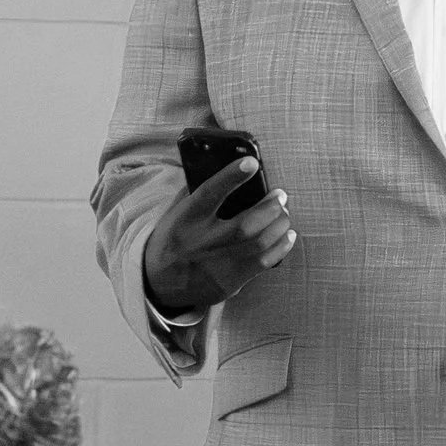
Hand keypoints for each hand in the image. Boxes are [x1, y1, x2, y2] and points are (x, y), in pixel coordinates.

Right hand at [142, 155, 294, 319]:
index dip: (231, 177)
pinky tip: (287, 235)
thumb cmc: (174, 237)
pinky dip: (281, 246)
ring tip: (284, 213)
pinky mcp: (228, 283)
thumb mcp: (176, 211)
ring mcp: (216, 265)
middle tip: (281, 195)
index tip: (252, 163)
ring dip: (279, 224)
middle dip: (270, 207)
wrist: (158, 282)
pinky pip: (263, 263)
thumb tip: (227, 166)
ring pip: (259, 243)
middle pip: (245, 224)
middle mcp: (201, 243)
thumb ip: (197, 191)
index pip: (209, 194)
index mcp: (186, 219)